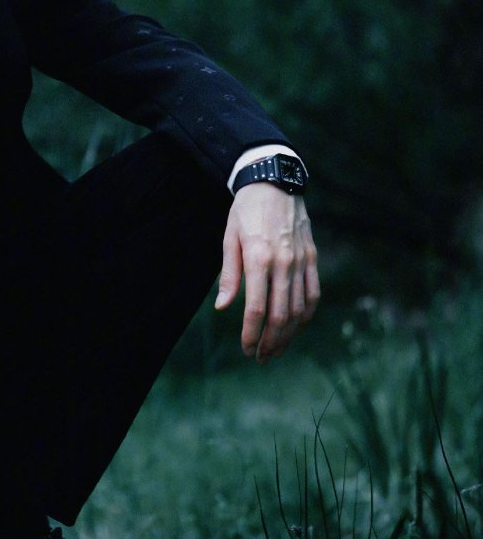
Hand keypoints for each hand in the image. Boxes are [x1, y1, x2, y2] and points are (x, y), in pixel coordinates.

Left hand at [214, 184, 319, 362]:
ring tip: (277, 349)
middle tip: (261, 358)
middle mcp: (283, 262)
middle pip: (281, 315)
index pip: (257, 308)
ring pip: (299, 309)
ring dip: (289, 334)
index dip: (251, 333)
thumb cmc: (246, 210)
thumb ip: (229, 275)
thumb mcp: (229, 238)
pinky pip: (313, 293)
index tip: (245, 348)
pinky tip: (296, 326)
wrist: (274, 180)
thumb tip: (224, 307)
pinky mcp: (311, 257)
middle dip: (271, 342)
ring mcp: (301, 261)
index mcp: (258, 258)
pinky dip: (306, 314)